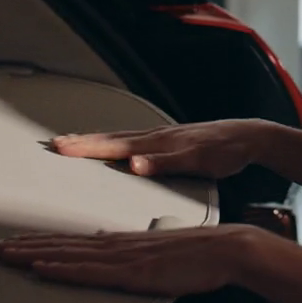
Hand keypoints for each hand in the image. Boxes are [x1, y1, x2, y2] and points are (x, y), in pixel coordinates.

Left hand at [0, 226, 264, 296]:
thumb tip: (104, 246)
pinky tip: (41, 269)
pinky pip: (89, 271)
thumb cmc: (197, 255)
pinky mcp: (132, 272)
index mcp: (119, 243)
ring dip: (32, 255)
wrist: (226, 249)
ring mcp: (122, 258)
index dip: (37, 243)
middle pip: (59, 246)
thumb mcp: (155, 253)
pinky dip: (62, 269)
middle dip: (22, 247)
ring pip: (67, 256)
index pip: (69, 243)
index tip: (11, 244)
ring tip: (3, 255)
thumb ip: (127, 252)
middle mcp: (115, 246)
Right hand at [51, 119, 279, 179]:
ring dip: (93, 140)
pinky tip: (111, 149)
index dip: (85, 147)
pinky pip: (131, 140)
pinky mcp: (167, 141)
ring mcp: (160, 137)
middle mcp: (154, 136)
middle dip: (80, 141)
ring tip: (71, 143)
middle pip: (109, 138)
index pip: (112, 145)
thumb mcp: (197, 161)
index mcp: (156, 143)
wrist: (247, 137)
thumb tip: (133, 165)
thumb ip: (164, 164)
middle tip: (53, 144)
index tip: (60, 148)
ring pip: (119, 137)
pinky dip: (113, 143)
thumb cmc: (225, 151)